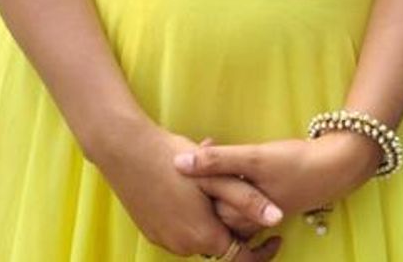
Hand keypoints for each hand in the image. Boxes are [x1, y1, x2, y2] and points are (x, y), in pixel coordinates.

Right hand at [91, 116, 278, 258]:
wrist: (125, 152)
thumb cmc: (173, 160)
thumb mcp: (216, 176)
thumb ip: (248, 200)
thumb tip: (277, 219)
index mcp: (203, 236)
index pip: (241, 258)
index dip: (262, 251)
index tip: (276, 235)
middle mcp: (183, 247)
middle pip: (220, 244)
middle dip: (233, 222)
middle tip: (237, 188)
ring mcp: (165, 241)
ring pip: (201, 235)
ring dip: (211, 214)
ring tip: (211, 179)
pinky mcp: (152, 231)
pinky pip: (181, 230)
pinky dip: (192, 214)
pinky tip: (189, 184)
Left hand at [175, 132, 381, 219]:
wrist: (333, 168)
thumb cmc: (294, 163)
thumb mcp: (255, 157)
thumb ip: (218, 159)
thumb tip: (178, 162)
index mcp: (236, 210)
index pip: (201, 195)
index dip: (195, 168)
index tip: (198, 144)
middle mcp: (242, 220)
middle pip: (211, 202)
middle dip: (205, 176)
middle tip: (205, 146)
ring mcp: (254, 217)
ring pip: (224, 204)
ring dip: (218, 181)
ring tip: (215, 157)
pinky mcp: (265, 210)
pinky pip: (239, 204)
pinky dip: (232, 187)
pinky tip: (234, 171)